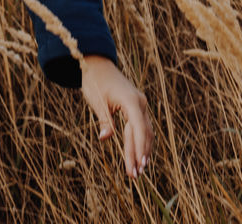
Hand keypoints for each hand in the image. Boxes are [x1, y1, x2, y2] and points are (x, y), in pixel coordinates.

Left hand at [80, 54, 152, 180]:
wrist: (98, 65)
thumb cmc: (95, 81)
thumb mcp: (97, 101)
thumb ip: (104, 120)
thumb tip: (105, 138)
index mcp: (131, 100)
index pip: (138, 128)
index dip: (138, 148)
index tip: (138, 165)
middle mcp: (140, 102)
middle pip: (142, 133)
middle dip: (138, 154)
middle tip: (134, 175)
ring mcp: (141, 104)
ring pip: (146, 132)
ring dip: (142, 151)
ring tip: (138, 171)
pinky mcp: (138, 107)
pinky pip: (143, 127)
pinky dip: (141, 142)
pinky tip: (139, 156)